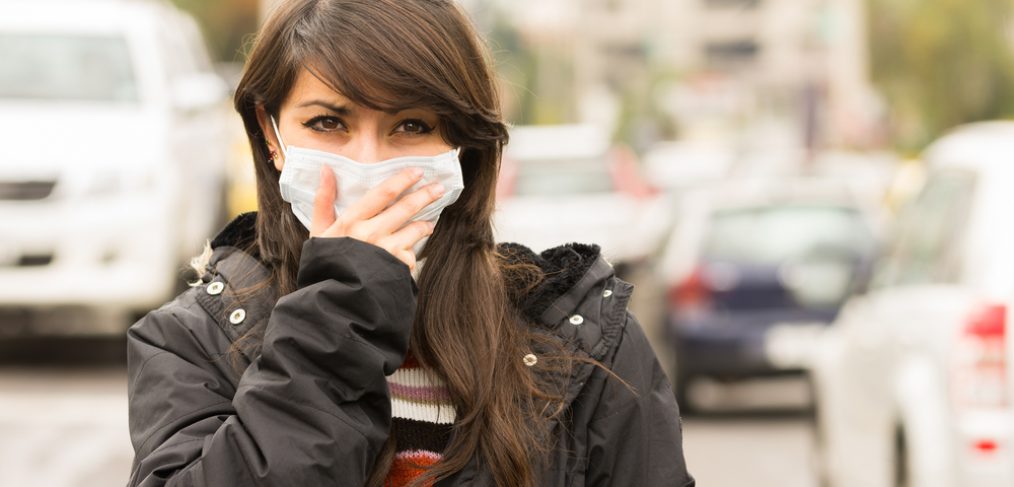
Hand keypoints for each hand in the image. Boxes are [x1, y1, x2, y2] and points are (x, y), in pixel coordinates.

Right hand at [310, 166, 443, 271]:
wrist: (335, 300)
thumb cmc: (326, 263)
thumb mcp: (319, 231)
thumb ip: (324, 200)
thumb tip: (326, 169)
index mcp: (351, 221)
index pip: (383, 193)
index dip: (403, 180)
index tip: (417, 172)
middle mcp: (371, 233)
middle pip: (406, 207)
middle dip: (425, 195)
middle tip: (438, 188)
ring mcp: (387, 251)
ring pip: (415, 229)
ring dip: (425, 224)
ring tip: (429, 223)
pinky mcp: (397, 268)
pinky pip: (412, 254)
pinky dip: (414, 251)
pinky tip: (413, 250)